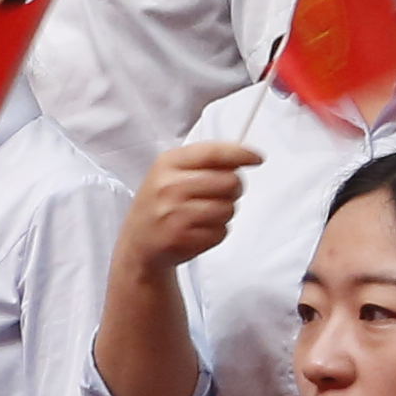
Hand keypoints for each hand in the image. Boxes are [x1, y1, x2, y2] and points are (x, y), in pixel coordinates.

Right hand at [115, 137, 258, 282]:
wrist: (138, 243)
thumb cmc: (161, 203)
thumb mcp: (171, 172)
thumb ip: (204, 161)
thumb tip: (243, 157)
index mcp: (167, 163)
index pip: (213, 153)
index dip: (241, 154)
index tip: (257, 158)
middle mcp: (169, 186)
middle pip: (230, 181)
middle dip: (233, 189)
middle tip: (221, 194)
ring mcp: (174, 214)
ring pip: (229, 208)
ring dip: (224, 213)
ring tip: (204, 215)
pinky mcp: (182, 238)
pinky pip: (222, 232)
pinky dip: (216, 232)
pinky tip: (198, 230)